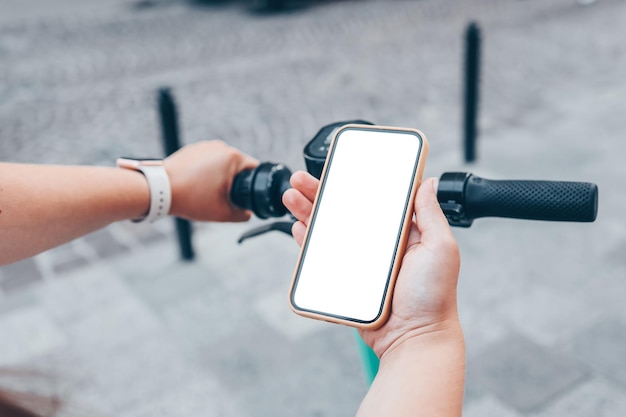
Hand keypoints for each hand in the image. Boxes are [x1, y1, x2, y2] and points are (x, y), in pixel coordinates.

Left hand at [165, 140, 257, 221]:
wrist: (160, 190)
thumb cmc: (190, 198)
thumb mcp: (222, 213)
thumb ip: (243, 214)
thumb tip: (248, 213)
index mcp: (233, 157)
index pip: (254, 169)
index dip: (253, 185)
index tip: (245, 196)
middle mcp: (220, 146)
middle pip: (238, 166)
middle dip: (234, 182)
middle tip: (223, 198)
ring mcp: (205, 146)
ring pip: (222, 164)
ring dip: (220, 177)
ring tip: (206, 192)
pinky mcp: (193, 149)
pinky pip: (207, 161)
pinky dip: (206, 173)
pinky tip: (197, 186)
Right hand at [282, 171, 461, 357]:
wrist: (414, 338)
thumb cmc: (433, 296)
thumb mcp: (441, 247)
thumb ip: (431, 214)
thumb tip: (430, 181)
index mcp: (400, 231)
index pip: (372, 198)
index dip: (354, 180)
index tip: (337, 167)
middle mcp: (377, 243)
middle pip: (344, 210)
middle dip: (321, 192)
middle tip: (301, 179)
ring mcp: (360, 261)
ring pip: (329, 230)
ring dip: (308, 212)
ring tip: (291, 196)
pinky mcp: (346, 279)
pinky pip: (322, 257)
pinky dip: (308, 241)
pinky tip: (299, 227)